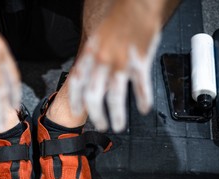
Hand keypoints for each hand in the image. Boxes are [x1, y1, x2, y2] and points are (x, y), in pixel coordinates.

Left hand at [69, 0, 163, 131]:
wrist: (136, 4)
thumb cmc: (118, 19)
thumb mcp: (97, 38)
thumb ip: (93, 59)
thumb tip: (90, 77)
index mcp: (90, 54)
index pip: (76, 83)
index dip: (75, 100)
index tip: (76, 112)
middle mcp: (102, 61)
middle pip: (94, 96)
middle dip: (96, 115)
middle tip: (99, 125)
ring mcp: (121, 63)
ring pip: (115, 97)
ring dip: (116, 116)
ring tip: (118, 126)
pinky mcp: (139, 63)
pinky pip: (140, 87)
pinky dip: (142, 101)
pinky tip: (143, 109)